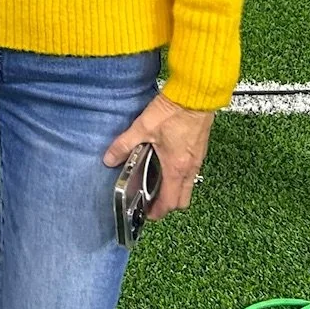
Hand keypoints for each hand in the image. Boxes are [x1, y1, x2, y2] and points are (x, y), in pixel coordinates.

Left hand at [104, 93, 215, 219]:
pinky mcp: (199, 149)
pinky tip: (166, 163)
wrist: (197, 95)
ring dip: (174, 190)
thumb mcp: (143, 127)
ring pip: (188, 186)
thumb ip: (124, 144)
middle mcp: (190, 168)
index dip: (158, 212)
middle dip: (168, 205)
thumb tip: (109, 158)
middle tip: (152, 201)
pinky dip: (180, 176)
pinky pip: (192, 172)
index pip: (170, 202)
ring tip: (156, 182)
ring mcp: (197, 159)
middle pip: (183, 199)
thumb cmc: (174, 111)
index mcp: (176, 168)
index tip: (147, 213)